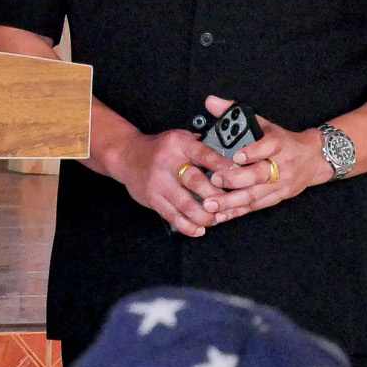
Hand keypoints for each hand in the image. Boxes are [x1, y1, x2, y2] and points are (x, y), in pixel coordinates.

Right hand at [108, 125, 249, 236]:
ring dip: (204, 215)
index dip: (223, 166)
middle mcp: (168, 162)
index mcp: (178, 144)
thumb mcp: (179, 137)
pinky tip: (199, 229)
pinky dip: (187, 225)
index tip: (239, 175)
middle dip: (216, 196)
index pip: (205, 154)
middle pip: (196, 181)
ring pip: (185, 203)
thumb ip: (202, 146)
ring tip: (216, 220)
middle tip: (231, 204)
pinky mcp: (152, 198)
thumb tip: (231, 157)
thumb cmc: (159, 148)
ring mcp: (158, 182)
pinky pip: (172, 215)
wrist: (126, 156)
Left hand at [200, 95, 333, 212]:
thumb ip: (234, 113)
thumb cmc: (282, 140)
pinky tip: (220, 216)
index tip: (237, 154)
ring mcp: (279, 184)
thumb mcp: (263, 123)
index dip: (253, 151)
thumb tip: (210, 101)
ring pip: (255, 195)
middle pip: (259, 174)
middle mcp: (281, 165)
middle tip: (214, 179)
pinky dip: (237, 212)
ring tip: (210, 205)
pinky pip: (255, 207)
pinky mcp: (276, 198)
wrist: (313, 159)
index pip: (268, 146)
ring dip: (231, 202)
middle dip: (235, 179)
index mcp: (278, 144)